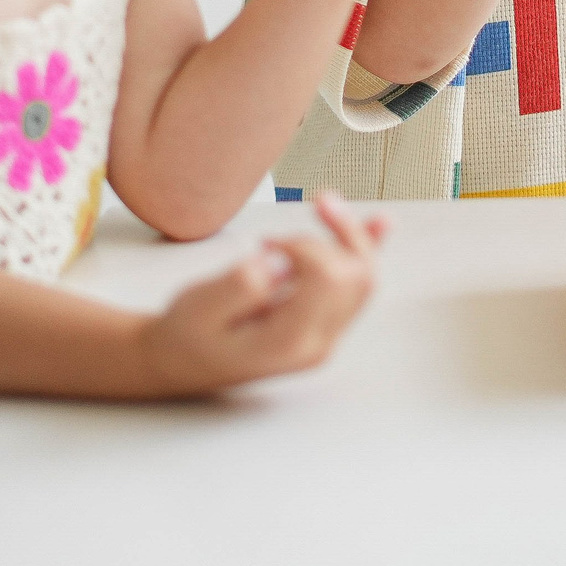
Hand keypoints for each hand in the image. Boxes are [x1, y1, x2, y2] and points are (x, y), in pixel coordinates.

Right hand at [135, 192, 387, 392]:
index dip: (304, 246)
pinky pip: (358, 285)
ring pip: (363, 277)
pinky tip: (382, 224)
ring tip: (326, 202)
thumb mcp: (198, 309)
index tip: (267, 243)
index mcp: (289, 342)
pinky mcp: (325, 323)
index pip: (328, 279)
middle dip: (327, 237)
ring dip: (350, 235)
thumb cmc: (188, 334)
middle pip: (356, 275)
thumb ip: (237, 286)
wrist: (184, 363)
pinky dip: (367, 250)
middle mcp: (318, 343)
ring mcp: (326, 335)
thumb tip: (276, 264)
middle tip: (281, 232)